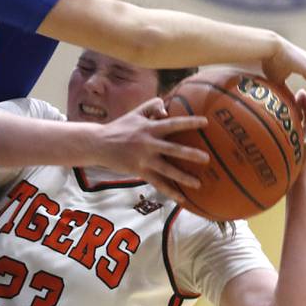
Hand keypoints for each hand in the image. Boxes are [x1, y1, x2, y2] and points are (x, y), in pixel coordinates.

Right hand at [93, 98, 208, 201]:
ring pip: (167, 169)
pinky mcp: (139, 171)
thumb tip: (168, 111)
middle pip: (173, 149)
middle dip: (190, 154)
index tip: (206, 122)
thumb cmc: (120, 126)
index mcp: (149, 127)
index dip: (189, 123)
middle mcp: (148, 143)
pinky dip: (170, 191)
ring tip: (198, 184)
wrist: (99, 143)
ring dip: (183, 177)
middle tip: (206, 158)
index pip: (173, 124)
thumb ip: (152, 106)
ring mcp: (144, 159)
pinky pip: (157, 183)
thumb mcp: (135, 112)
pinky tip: (182, 198)